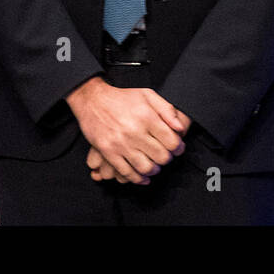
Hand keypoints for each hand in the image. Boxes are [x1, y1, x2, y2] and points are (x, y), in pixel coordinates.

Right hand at [66, 77, 188, 183]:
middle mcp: (135, 131)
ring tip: (155, 166)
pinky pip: (126, 172)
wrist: (93, 101)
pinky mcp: (108, 152)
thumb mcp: (148, 95)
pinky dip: (137, 179)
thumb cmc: (123, 98)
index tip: (178, 148)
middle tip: (166, 156)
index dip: (179, 148)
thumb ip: (167, 110)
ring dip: (154, 170)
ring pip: (145, 167)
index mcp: (147, 117)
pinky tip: (143, 177)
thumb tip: (180, 128)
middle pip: (161, 157)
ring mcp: (120, 144)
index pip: (172, 142)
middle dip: (167, 159)